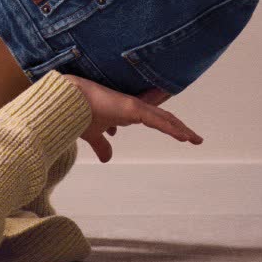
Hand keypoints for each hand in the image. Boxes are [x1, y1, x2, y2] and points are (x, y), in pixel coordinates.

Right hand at [59, 75, 200, 162]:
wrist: (67, 103)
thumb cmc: (79, 115)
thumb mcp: (94, 135)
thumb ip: (102, 145)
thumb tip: (107, 158)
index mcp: (127, 113)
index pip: (154, 120)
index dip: (168, 126)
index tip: (181, 136)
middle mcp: (133, 108)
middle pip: (163, 118)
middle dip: (179, 128)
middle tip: (194, 139)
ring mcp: (133, 106)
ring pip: (163, 118)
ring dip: (179, 129)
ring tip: (193, 139)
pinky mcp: (131, 108)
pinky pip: (156, 119)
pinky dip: (170, 128)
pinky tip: (182, 136)